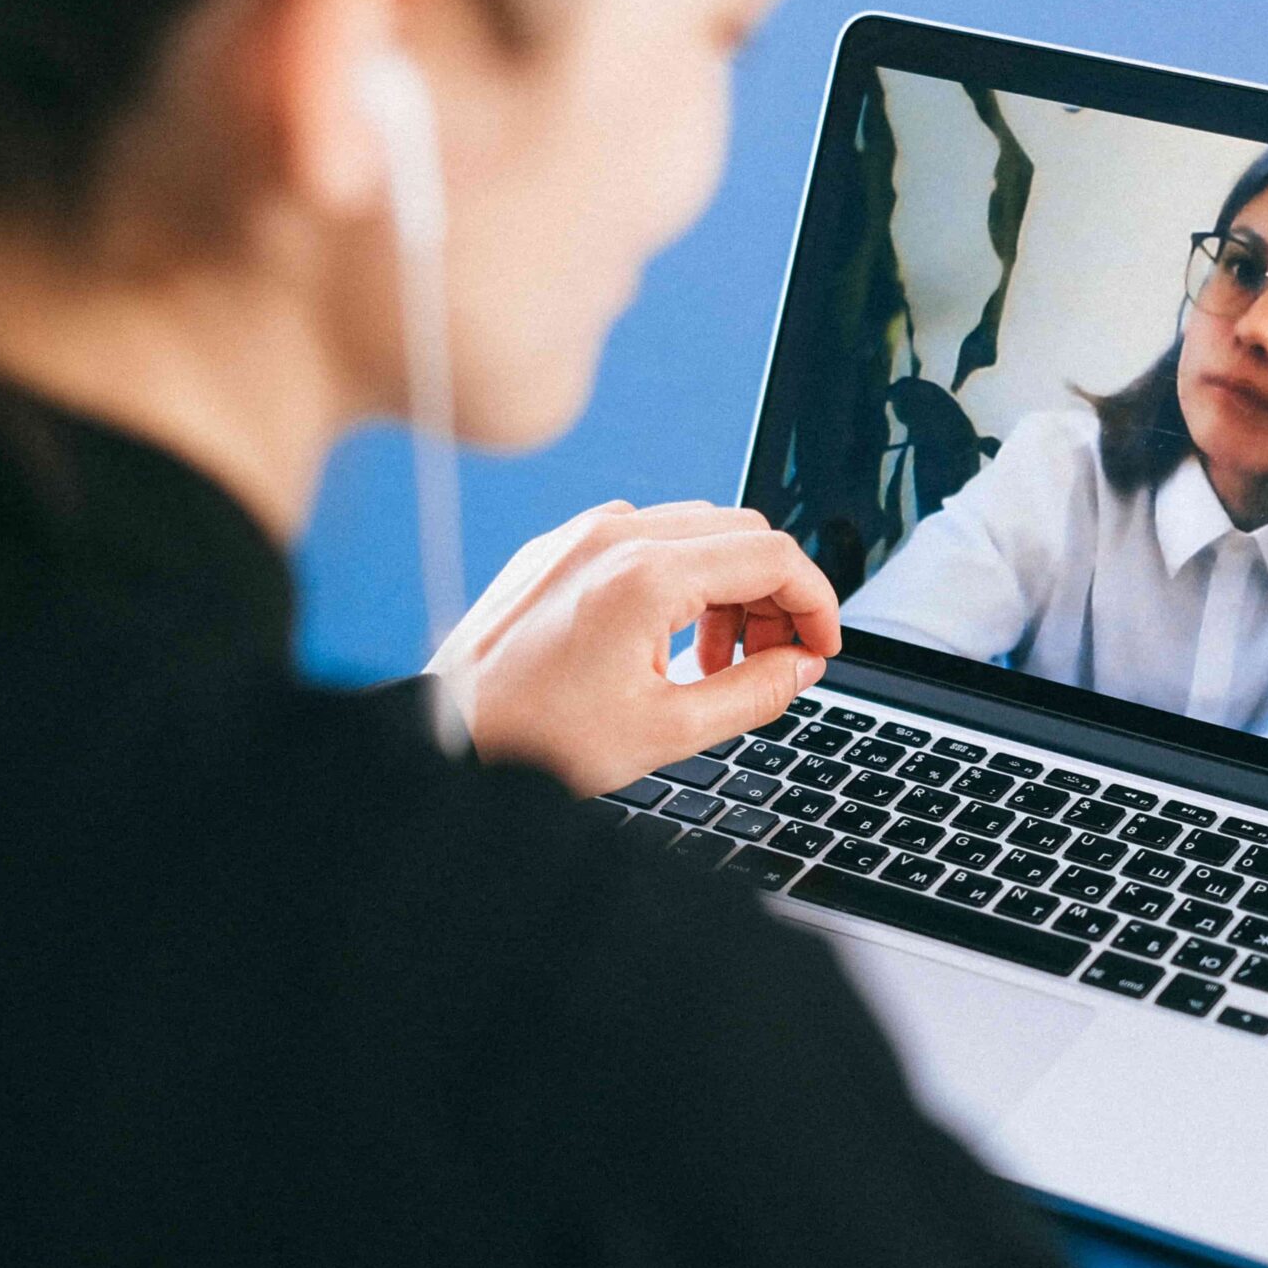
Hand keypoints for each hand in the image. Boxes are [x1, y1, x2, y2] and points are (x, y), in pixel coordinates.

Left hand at [425, 500, 841, 797]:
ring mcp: (580, 534)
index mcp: (647, 576)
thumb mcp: (667, 731)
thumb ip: (752, 692)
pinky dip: (676, 576)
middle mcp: (614, 536)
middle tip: (771, 661)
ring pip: (695, 529)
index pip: (773, 555)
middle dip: (774, 595)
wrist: (445, 735)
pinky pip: (642, 536)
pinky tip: (663, 638)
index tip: (821, 648)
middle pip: (742, 532)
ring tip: (714, 663)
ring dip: (727, 586)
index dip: (816, 602)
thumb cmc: (537, 738)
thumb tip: (801, 667)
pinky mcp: (555, 546)